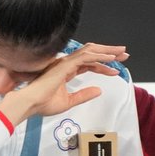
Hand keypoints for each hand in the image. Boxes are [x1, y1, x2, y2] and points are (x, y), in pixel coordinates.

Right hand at [0, 43, 128, 124]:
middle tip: (124, 54)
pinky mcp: (65, 65)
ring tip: (121, 53)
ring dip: (107, 51)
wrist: (30, 104)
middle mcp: (66, 63)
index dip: (103, 65)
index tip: (115, 70)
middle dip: (108, 52)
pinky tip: (111, 58)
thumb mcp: (69, 101)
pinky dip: (99, 56)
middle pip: (92, 53)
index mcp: (66, 70)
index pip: (89, 64)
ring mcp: (65, 63)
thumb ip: (84, 95)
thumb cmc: (42, 103)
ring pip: (90, 51)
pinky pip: (86, 57)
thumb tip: (99, 91)